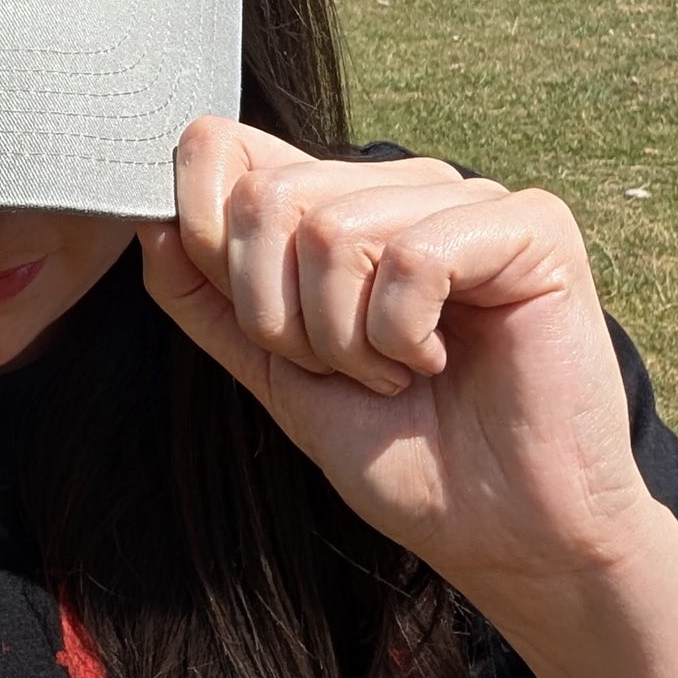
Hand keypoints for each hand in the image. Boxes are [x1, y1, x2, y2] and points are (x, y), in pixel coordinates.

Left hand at [136, 117, 661, 611]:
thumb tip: (149, 222)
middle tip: (339, 367)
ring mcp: (460, 197)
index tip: (237, 305)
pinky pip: (412, 257)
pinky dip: (402, 334)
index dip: (197, 220)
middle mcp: (389, 184)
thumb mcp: (271, 370)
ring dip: (343, 337)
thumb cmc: (395, 448)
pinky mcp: (528, 227)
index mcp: (327, 204)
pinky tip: (438, 359)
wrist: (497, 531)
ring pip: (332, 231)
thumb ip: (205, 297)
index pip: (220, 146)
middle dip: (276, 315)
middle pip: (265, 198)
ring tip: (393, 370)